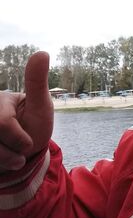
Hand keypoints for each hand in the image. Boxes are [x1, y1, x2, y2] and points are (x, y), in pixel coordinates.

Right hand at [0, 51, 53, 171]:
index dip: (19, 139)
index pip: (2, 124)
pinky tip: (3, 165)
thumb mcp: (41, 106)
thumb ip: (37, 82)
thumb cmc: (34, 128)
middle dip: (10, 152)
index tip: (29, 142)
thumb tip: (42, 52)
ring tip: (14, 160)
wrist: (25, 156)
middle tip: (22, 153)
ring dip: (3, 162)